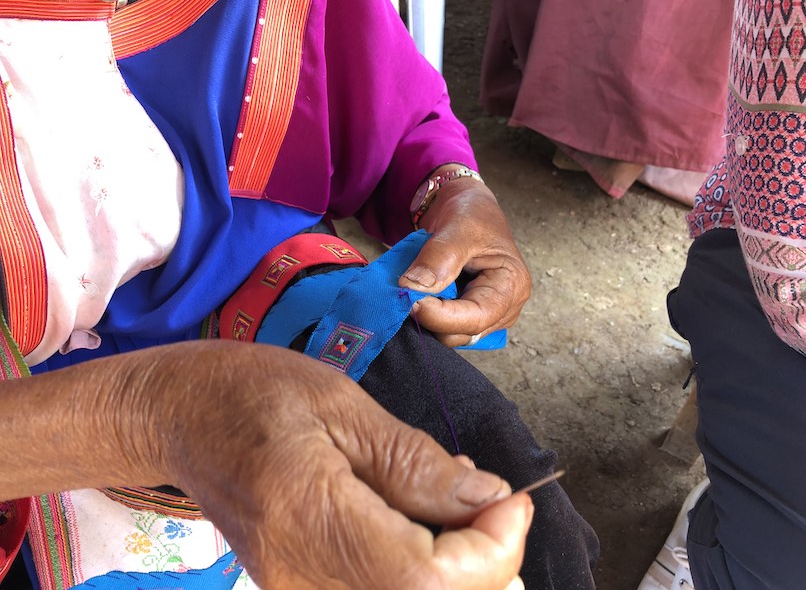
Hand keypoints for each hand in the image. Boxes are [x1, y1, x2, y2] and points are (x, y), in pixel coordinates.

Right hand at [133, 342, 532, 588]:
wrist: (181, 418)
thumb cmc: (253, 393)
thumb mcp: (340, 403)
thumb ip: (413, 460)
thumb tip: (487, 499)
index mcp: (307, 514)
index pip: (425, 580)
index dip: (489, 550)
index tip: (511, 498)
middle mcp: (301, 577)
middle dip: (485, 561)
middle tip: (494, 499)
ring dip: (458, 567)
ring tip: (455, 500)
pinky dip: (424, 569)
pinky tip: (422, 519)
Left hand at [399, 166, 531, 346]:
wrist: (465, 209)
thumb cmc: (472, 213)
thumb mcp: (457, 227)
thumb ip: (439, 257)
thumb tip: (413, 286)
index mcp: (511, 286)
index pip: (475, 318)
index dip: (440, 316)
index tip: (409, 299)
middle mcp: (504, 308)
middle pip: (462, 333)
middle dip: (431, 318)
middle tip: (405, 290)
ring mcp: (487, 316)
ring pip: (450, 335)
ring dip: (427, 318)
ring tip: (413, 289)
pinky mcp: (468, 317)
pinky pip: (444, 329)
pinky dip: (427, 316)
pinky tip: (418, 296)